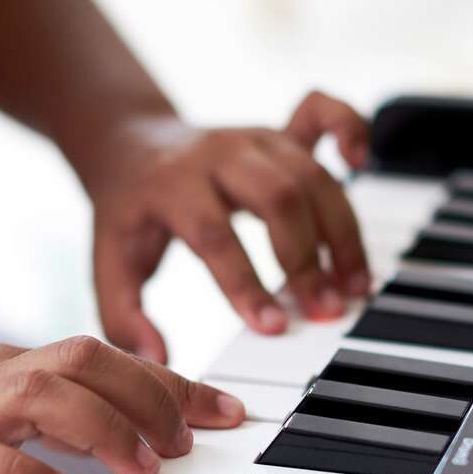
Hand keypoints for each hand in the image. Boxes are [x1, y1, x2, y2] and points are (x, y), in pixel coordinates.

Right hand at [0, 337, 244, 473]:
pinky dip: (21, 473)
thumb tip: (126, 436)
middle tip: (188, 446)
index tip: (230, 413)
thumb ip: (54, 423)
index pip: (108, 360)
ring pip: (38, 395)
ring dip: (103, 430)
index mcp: (11, 370)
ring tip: (143, 471)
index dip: (174, 384)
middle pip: (84, 359)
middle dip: (151, 398)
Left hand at [88, 90, 371, 362]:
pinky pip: (322, 113)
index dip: (246, 283)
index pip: (215, 235)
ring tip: (355, 284)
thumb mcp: (111, 264)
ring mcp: (254, 136)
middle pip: (278, 197)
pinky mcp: (279, 130)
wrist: (129, 144)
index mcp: (172, 185)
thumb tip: (158, 361)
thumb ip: (125, 317)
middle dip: (307, 259)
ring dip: (340, 231)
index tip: (274, 328)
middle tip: (328, 311)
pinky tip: (362, 166)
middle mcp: (218, 154)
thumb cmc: (128, 214)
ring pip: (310, 173)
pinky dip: (351, 129)